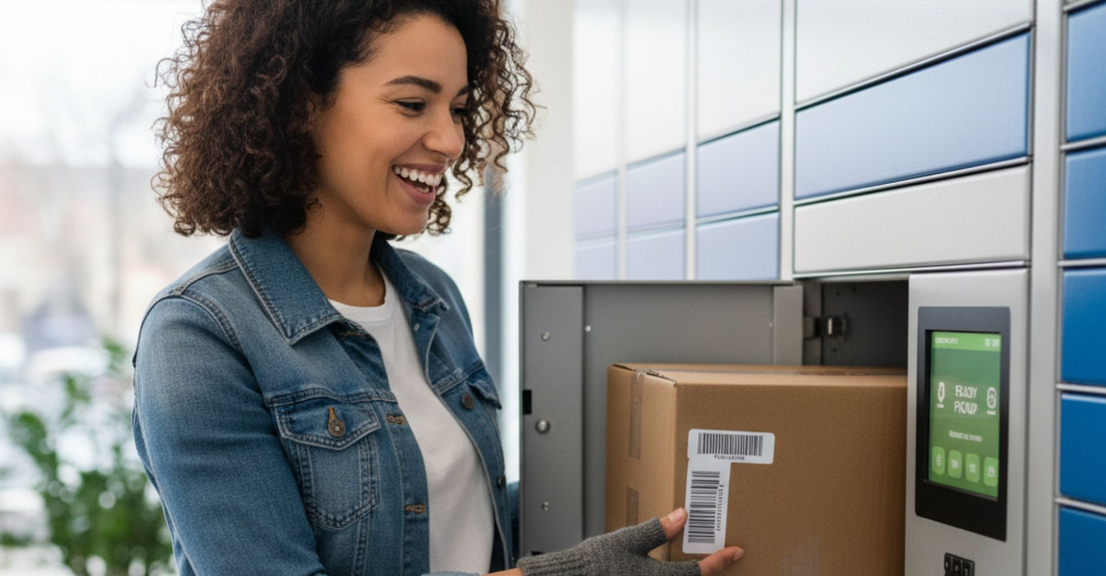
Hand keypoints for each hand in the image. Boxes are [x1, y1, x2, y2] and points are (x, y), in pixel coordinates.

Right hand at [513, 507, 742, 575]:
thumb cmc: (595, 564)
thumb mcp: (627, 541)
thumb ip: (657, 531)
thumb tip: (683, 516)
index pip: (699, 571)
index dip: (720, 561)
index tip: (736, 551)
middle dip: (708, 572)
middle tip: (723, 558)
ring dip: (689, 575)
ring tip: (697, 564)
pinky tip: (666, 570)